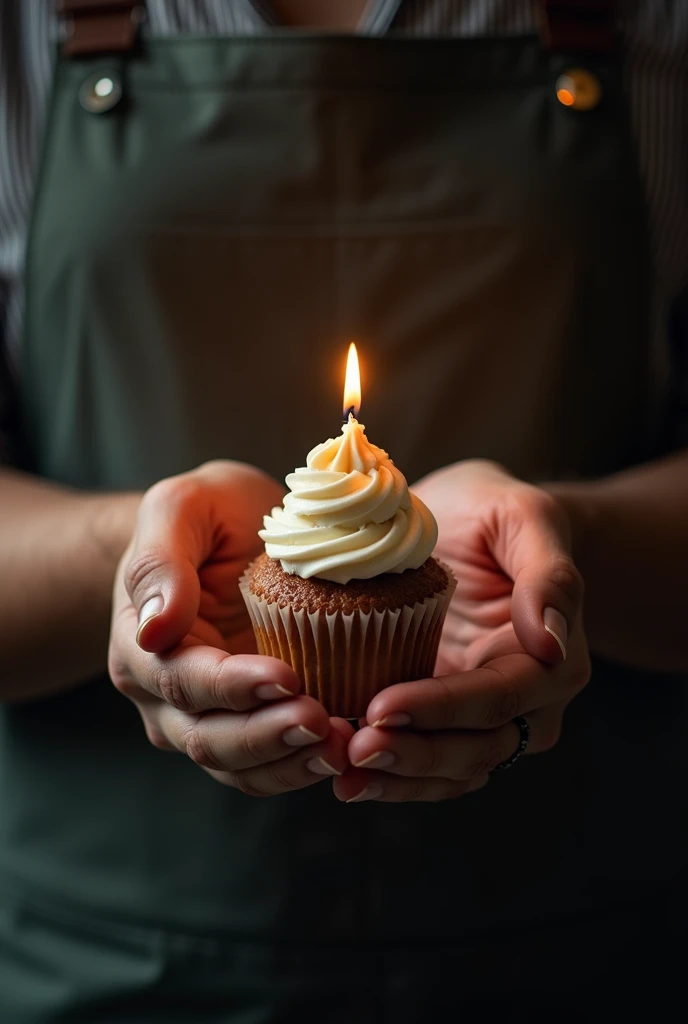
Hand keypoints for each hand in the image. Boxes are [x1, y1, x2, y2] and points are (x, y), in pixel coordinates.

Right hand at [109, 461, 352, 793]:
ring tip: (340, 747)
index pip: (182, 679)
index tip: (286, 678)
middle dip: (265, 736)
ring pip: (236, 766)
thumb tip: (154, 627)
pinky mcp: (246, 727)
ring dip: (288, 763)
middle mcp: (163, 694)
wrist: (228, 533)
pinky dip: (301, 767)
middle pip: (206, 737)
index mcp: (142, 642)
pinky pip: (265, 767)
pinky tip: (343, 753)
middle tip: (321, 722)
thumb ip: (161, 561)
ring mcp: (203, 718)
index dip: (233, 686)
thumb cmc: (206, 514)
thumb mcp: (181, 507)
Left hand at [334, 460, 589, 802]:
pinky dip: (388, 777)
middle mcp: (528, 703)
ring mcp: (485, 720)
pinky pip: (426, 767)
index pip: (497, 697)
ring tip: (339, 771)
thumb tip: (550, 642)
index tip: (381, 708)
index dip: (440, 709)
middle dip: (413, 755)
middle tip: (351, 749)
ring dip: (396, 778)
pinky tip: (343, 774)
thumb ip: (548, 574)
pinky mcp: (446, 723)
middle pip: (476, 749)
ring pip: (450, 772)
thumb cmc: (497, 513)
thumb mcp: (524, 516)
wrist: (472, 524)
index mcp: (552, 659)